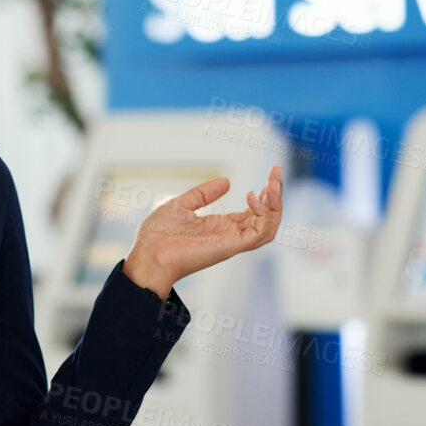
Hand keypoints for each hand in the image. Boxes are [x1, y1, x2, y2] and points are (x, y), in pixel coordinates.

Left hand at [122, 167, 282, 298]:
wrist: (148, 254)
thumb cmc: (158, 235)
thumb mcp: (182, 204)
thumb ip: (204, 194)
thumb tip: (227, 181)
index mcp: (221, 226)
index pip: (253, 212)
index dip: (265, 193)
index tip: (271, 173)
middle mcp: (230, 234)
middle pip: (266, 217)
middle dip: (275, 194)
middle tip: (277, 171)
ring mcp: (232, 241)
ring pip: (269, 226)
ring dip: (276, 203)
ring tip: (274, 182)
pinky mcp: (231, 246)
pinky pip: (260, 234)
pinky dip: (264, 215)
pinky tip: (253, 196)